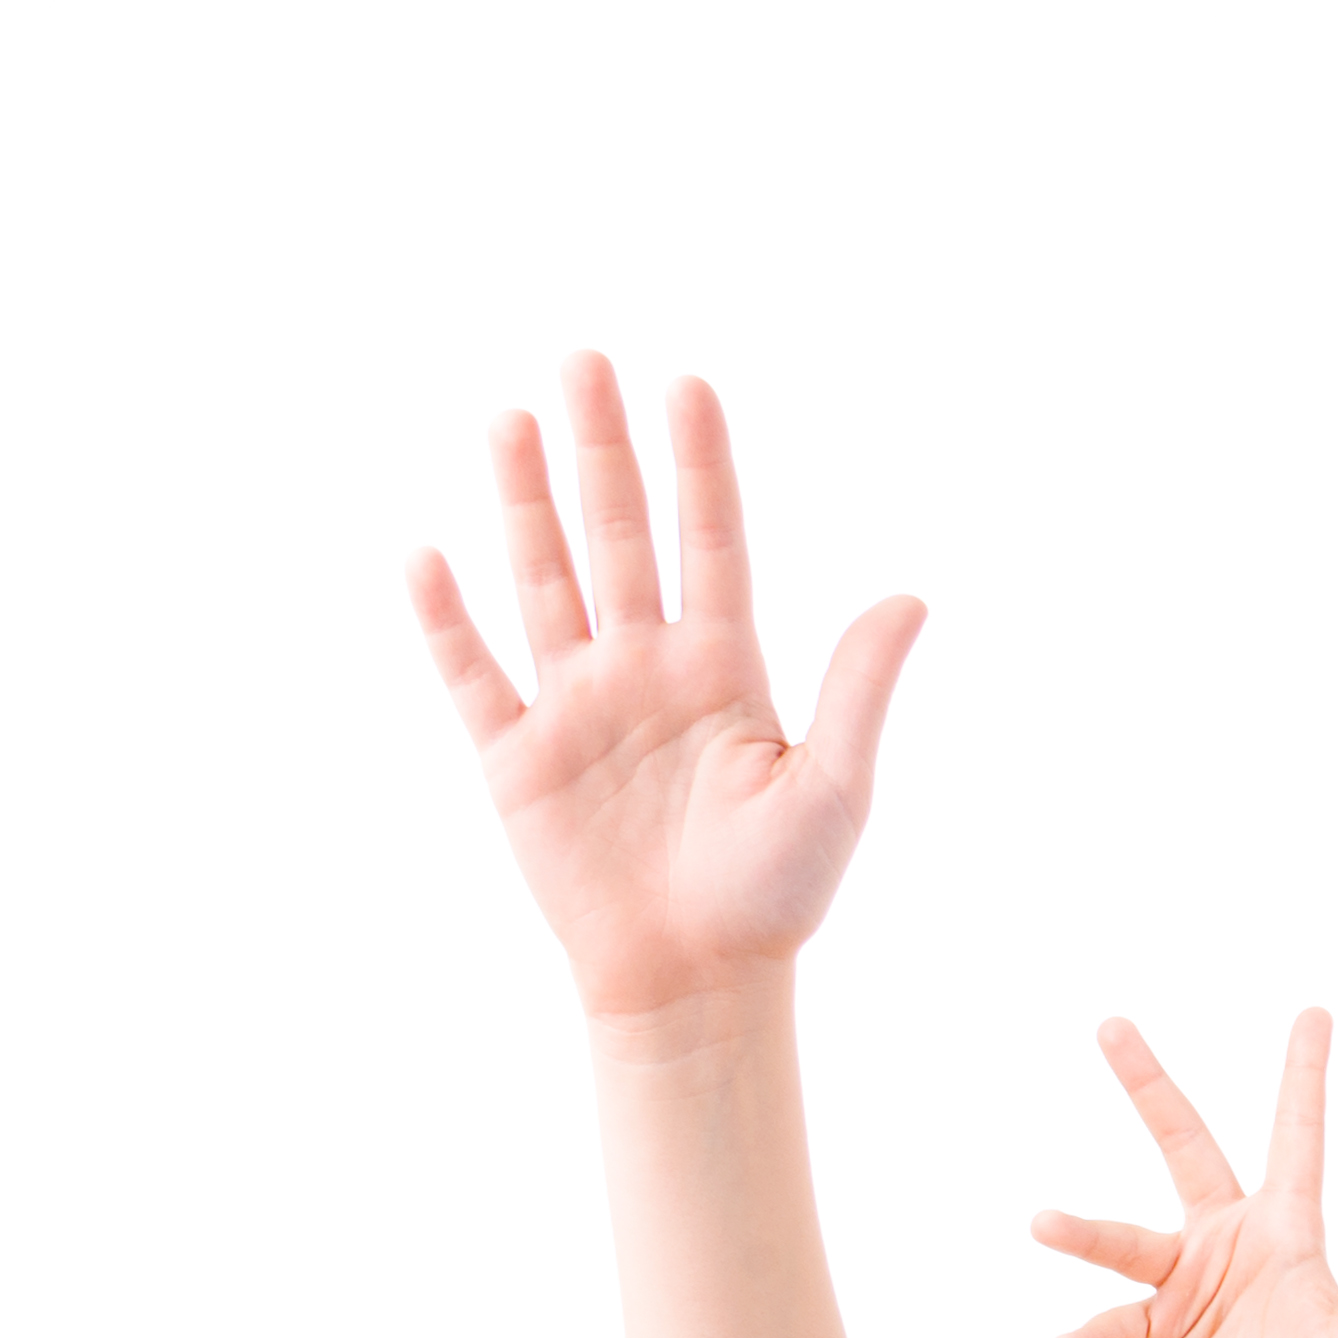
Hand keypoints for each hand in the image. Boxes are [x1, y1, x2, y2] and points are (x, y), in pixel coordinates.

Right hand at [410, 358, 922, 1025]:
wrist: (697, 980)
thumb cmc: (776, 895)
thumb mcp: (834, 787)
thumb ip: (860, 689)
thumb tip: (912, 597)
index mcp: (726, 670)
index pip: (712, 543)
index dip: (700, 466)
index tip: (688, 382)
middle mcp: (647, 670)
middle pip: (621, 536)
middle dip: (603, 450)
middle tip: (584, 356)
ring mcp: (577, 705)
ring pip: (544, 579)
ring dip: (524, 502)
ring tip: (511, 417)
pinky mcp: (517, 756)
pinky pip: (473, 673)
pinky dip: (446, 618)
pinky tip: (425, 552)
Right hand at [1031, 1015, 1337, 1337]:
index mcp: (1286, 1233)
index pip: (1297, 1138)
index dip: (1303, 1076)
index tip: (1315, 1010)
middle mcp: (1229, 1244)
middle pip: (1184, 1146)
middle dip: (1149, 1086)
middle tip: (1111, 1024)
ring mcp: (1183, 1285)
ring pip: (1126, 1241)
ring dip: (1084, 1232)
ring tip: (1042, 1223)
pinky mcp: (1149, 1334)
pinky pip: (1112, 1323)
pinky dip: (1090, 1333)